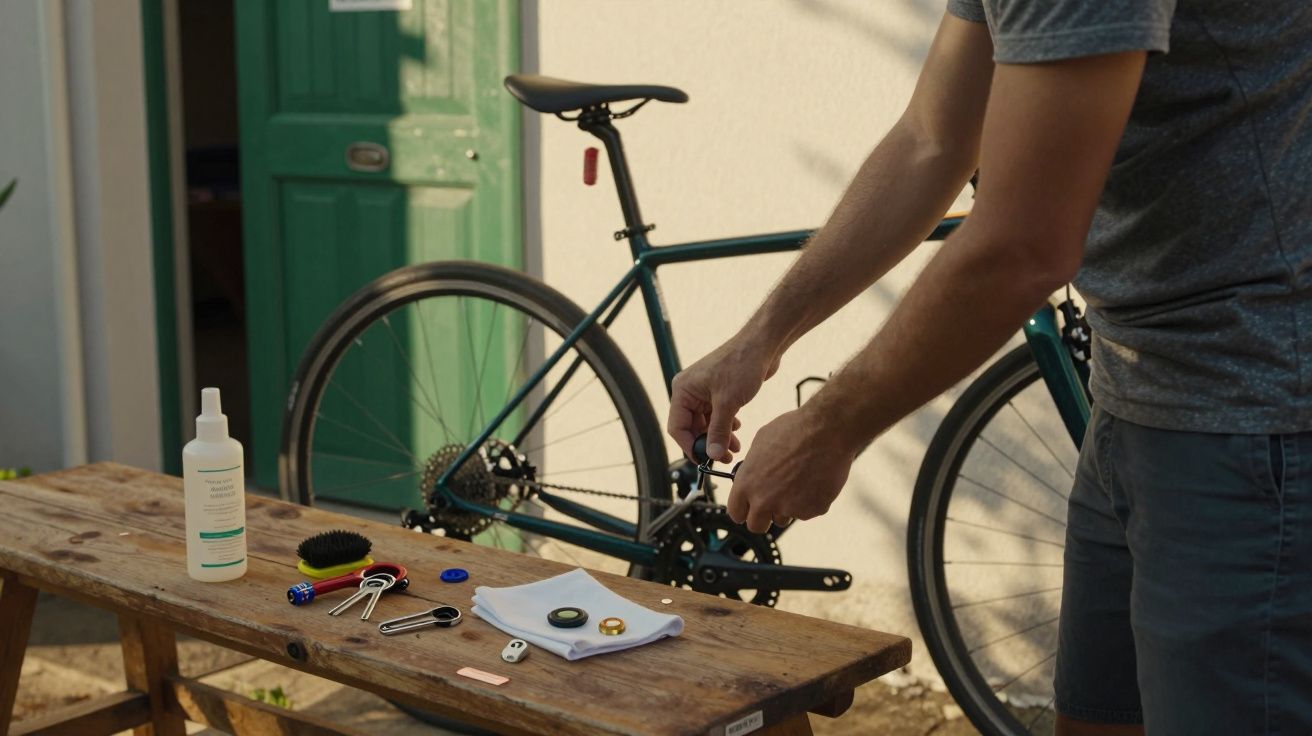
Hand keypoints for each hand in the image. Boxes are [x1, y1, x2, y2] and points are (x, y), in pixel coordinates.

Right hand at [668, 336, 779, 461]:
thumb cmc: (741, 364)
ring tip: (734, 449)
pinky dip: (725, 426)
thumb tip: (712, 455)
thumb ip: (718, 431)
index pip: (677, 427)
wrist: (762, 344)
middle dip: (707, 444)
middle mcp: (690, 391)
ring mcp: (705, 391)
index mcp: (683, 390)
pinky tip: (737, 431)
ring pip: (706, 423)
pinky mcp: (719, 391)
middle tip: (723, 458)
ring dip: (719, 437)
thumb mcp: (728, 403)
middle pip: (691, 427)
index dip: (689, 446)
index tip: (704, 461)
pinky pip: (717, 415)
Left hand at [726, 407, 857, 533]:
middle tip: (773, 503)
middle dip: (763, 517)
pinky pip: (807, 512)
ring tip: (798, 481)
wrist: (827, 430)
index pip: (736, 512)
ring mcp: (789, 508)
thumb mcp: (760, 443)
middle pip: (756, 526)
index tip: (749, 509)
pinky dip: (810, 501)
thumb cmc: (794, 430)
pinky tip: (814, 479)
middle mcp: (764, 500)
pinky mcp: (811, 510)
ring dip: (788, 507)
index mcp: (747, 484)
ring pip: (783, 518)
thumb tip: (751, 476)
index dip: (743, 510)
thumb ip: (752, 468)